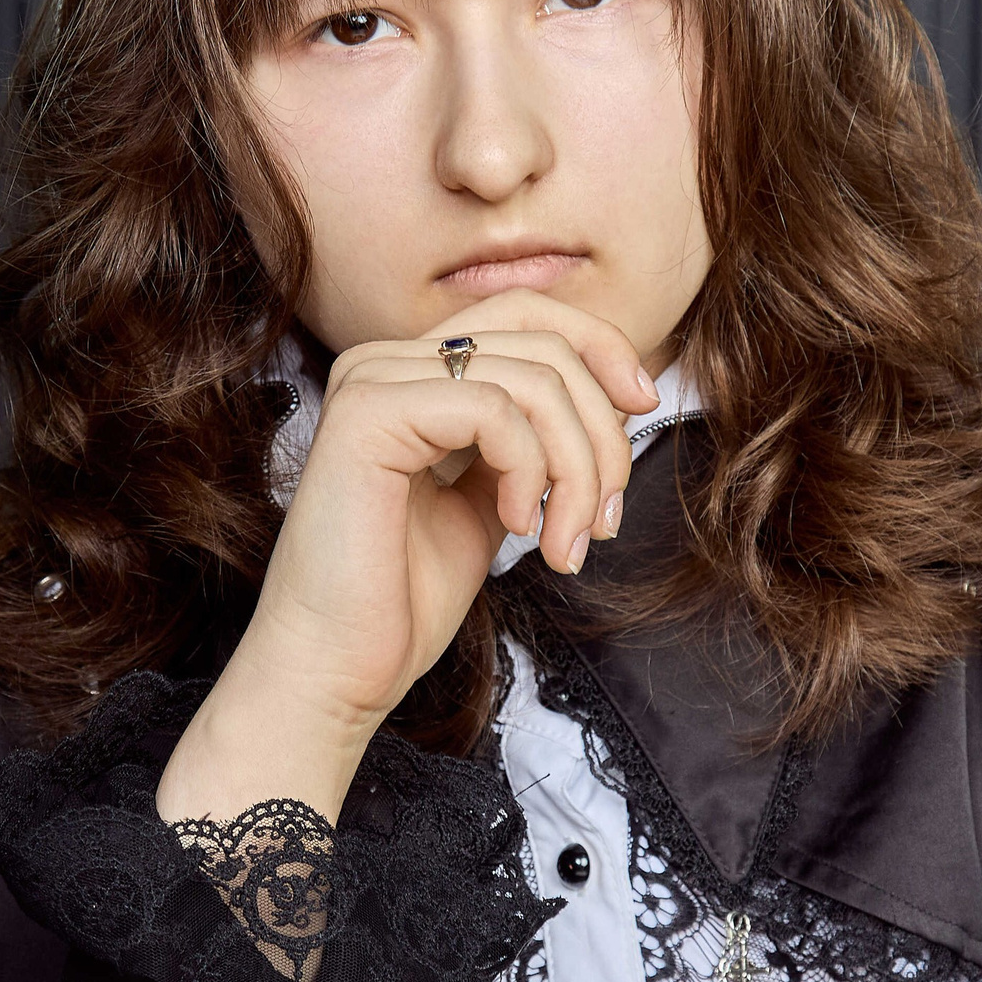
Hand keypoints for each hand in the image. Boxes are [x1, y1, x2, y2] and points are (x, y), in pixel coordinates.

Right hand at [158, 293, 655, 823]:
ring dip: (577, 469)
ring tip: (567, 543)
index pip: (527, 313)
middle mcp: (386, 362)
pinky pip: (494, 409)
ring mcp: (372, 380)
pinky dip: (529, 470)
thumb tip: (616, 397)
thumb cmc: (405, 600)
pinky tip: (516, 527)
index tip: (642, 409)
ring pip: (532, 377)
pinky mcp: (367, 414)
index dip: (601, 348)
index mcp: (412, 375)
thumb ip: (532, 443)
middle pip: (542, 340)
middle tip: (604, 519)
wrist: (339, 667)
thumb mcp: (493, 500)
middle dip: (601, 432)